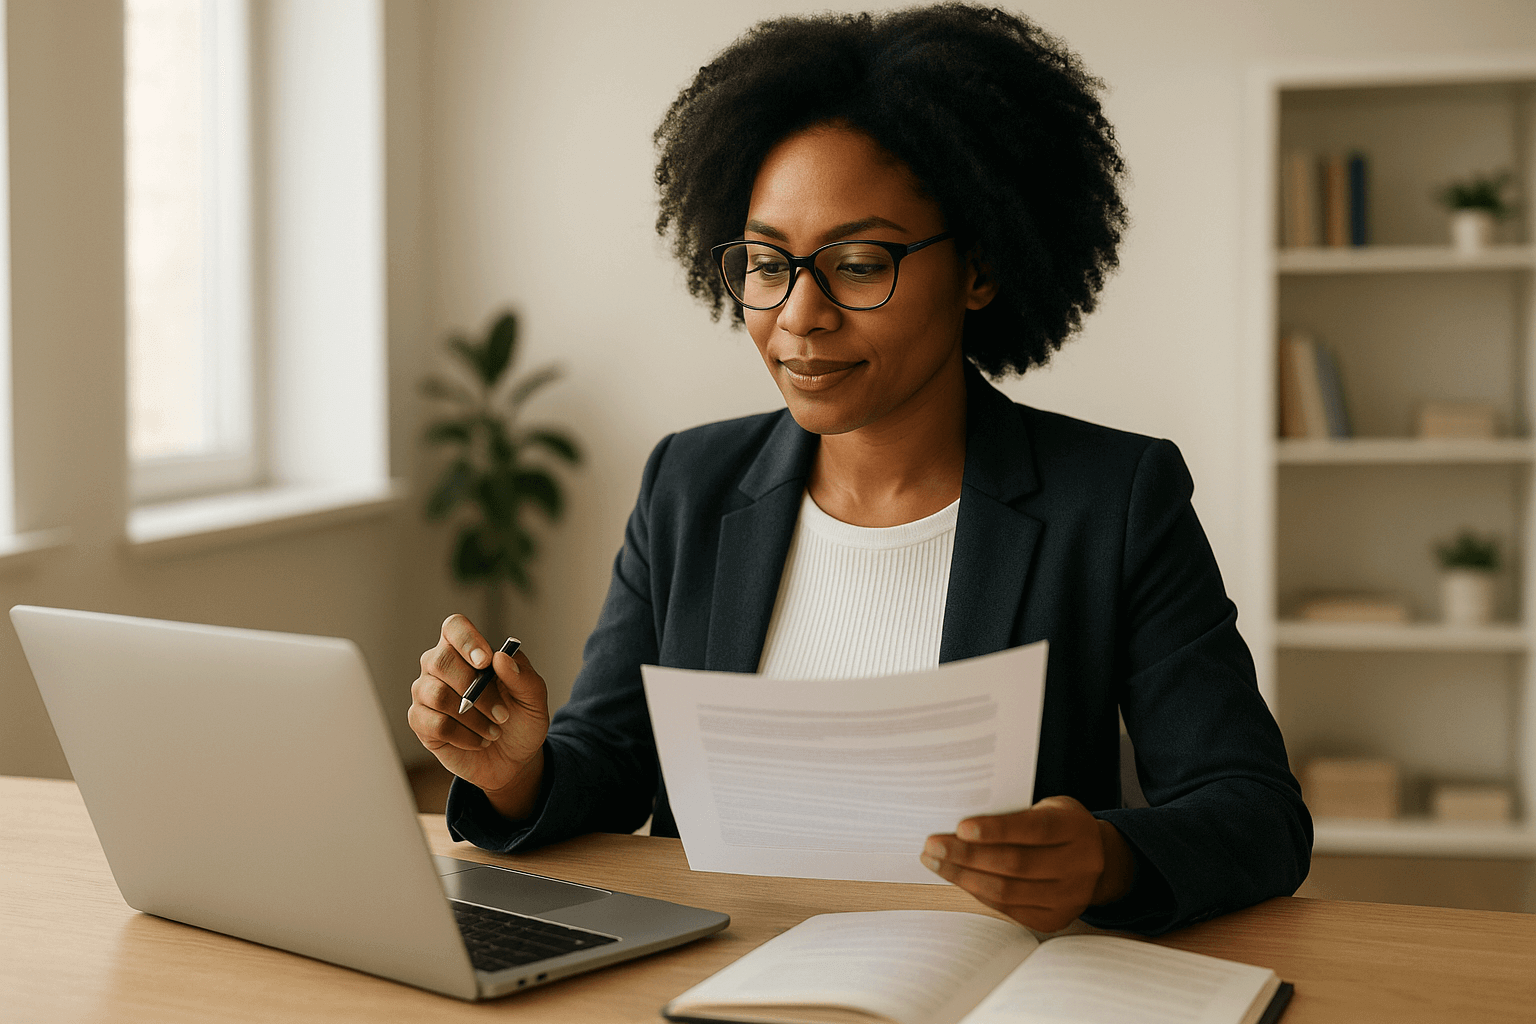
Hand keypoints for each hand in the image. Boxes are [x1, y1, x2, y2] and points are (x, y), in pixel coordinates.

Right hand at [407, 613, 549, 819]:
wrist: (513, 759)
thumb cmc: (521, 720)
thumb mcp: (534, 699)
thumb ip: (522, 676)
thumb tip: (500, 657)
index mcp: (467, 650)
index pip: (454, 627)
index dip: (466, 640)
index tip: (485, 662)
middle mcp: (440, 666)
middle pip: (441, 661)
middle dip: (475, 689)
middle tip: (502, 714)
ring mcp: (426, 693)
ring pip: (436, 695)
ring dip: (472, 717)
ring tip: (495, 731)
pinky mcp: (420, 722)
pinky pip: (434, 724)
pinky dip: (464, 736)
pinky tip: (479, 741)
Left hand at [921, 796, 1133, 932]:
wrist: (1098, 860)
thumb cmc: (1058, 825)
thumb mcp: (1047, 808)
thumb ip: (1015, 814)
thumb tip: (959, 824)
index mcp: (1076, 828)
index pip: (1034, 829)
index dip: (997, 829)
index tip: (961, 827)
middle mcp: (1079, 865)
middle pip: (1015, 864)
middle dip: (967, 855)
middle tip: (932, 845)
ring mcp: (1070, 897)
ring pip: (1007, 891)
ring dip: (964, 877)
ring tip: (935, 862)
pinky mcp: (1055, 920)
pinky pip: (1008, 909)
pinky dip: (978, 893)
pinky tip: (957, 878)